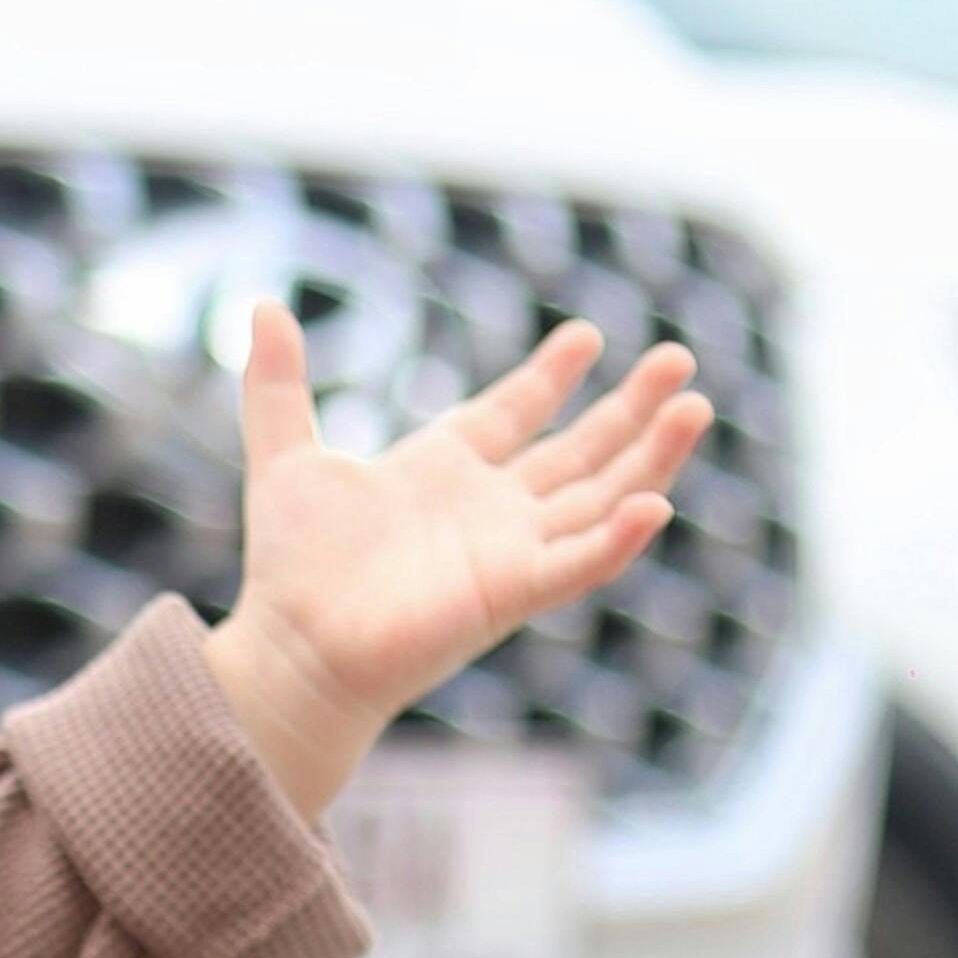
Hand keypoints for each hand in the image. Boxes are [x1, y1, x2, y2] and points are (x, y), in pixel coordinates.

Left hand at [205, 306, 711, 816]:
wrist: (291, 648)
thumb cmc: (289, 569)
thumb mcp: (285, 457)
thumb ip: (278, 385)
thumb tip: (262, 308)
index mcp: (442, 471)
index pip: (514, 413)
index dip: (551, 376)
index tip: (586, 337)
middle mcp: (486, 511)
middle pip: (579, 452)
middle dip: (631, 408)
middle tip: (678, 359)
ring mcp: (506, 554)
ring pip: (599, 499)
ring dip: (650, 458)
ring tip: (695, 407)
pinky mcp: (510, 595)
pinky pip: (578, 565)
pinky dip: (617, 539)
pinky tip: (655, 504)